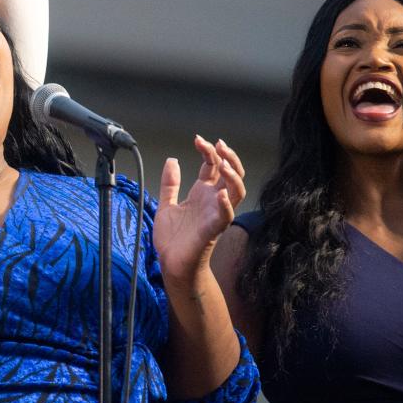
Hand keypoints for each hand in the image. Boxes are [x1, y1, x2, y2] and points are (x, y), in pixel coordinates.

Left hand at [152, 137, 245, 288]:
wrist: (171, 263)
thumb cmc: (173, 238)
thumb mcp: (166, 204)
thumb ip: (170, 184)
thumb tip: (172, 160)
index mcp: (202, 193)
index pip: (213, 166)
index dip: (209, 151)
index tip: (198, 140)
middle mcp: (213, 200)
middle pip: (231, 174)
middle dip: (228, 157)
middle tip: (218, 145)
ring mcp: (215, 214)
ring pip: (236, 191)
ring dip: (233, 177)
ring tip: (224, 164)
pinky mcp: (213, 229)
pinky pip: (226, 216)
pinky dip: (226, 205)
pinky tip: (219, 194)